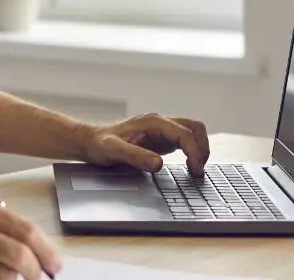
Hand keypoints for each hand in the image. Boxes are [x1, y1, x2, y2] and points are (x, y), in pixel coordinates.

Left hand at [83, 113, 210, 175]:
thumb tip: (158, 164)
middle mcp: (160, 122)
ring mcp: (162, 129)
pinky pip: (185, 140)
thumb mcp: (113, 151)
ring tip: (196, 169)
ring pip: (192, 132)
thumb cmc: (100, 144)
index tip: (195, 170)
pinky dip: (193, 151)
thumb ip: (135, 156)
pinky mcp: (161, 138)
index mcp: (152, 122)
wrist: (90, 141)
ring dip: (200, 148)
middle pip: (194, 128)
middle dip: (202, 148)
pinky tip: (189, 166)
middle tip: (198, 171)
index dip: (194, 152)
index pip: (184, 134)